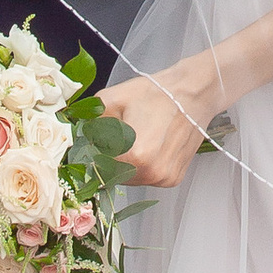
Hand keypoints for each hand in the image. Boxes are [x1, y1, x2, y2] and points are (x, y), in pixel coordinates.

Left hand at [98, 54, 225, 189]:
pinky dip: (142, 165)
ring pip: (130, 179)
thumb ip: (89, 122)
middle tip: (115, 136)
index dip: (93, 152)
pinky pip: (146, 178)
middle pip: (113, 175)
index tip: (96, 139)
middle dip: (108, 159)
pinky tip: (149, 144)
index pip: (98, 166)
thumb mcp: (111, 99)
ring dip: (125, 164)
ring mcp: (164, 178)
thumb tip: (77, 138)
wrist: (195, 92)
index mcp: (135, 156)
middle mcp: (151, 173)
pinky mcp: (173, 179)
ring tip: (135, 137)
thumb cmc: (155, 93)